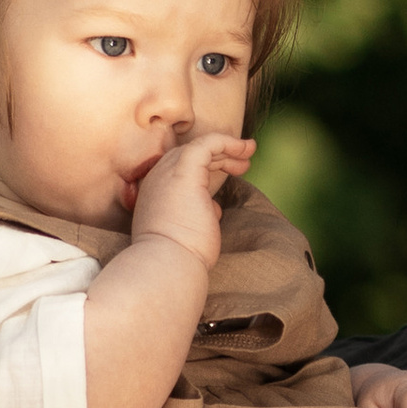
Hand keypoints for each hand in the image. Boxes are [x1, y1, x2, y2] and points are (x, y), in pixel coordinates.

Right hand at [127, 128, 252, 268]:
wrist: (168, 265)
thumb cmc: (180, 258)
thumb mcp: (188, 232)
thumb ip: (198, 214)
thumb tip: (213, 208)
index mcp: (156, 195)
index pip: (181, 171)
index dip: (208, 167)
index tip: (232, 173)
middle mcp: (157, 180)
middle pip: (190, 156)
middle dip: (219, 156)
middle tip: (244, 164)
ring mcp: (168, 173)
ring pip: (199, 148)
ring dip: (227, 149)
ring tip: (250, 152)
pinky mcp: (184, 171)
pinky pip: (207, 143)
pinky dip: (227, 142)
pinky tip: (245, 148)